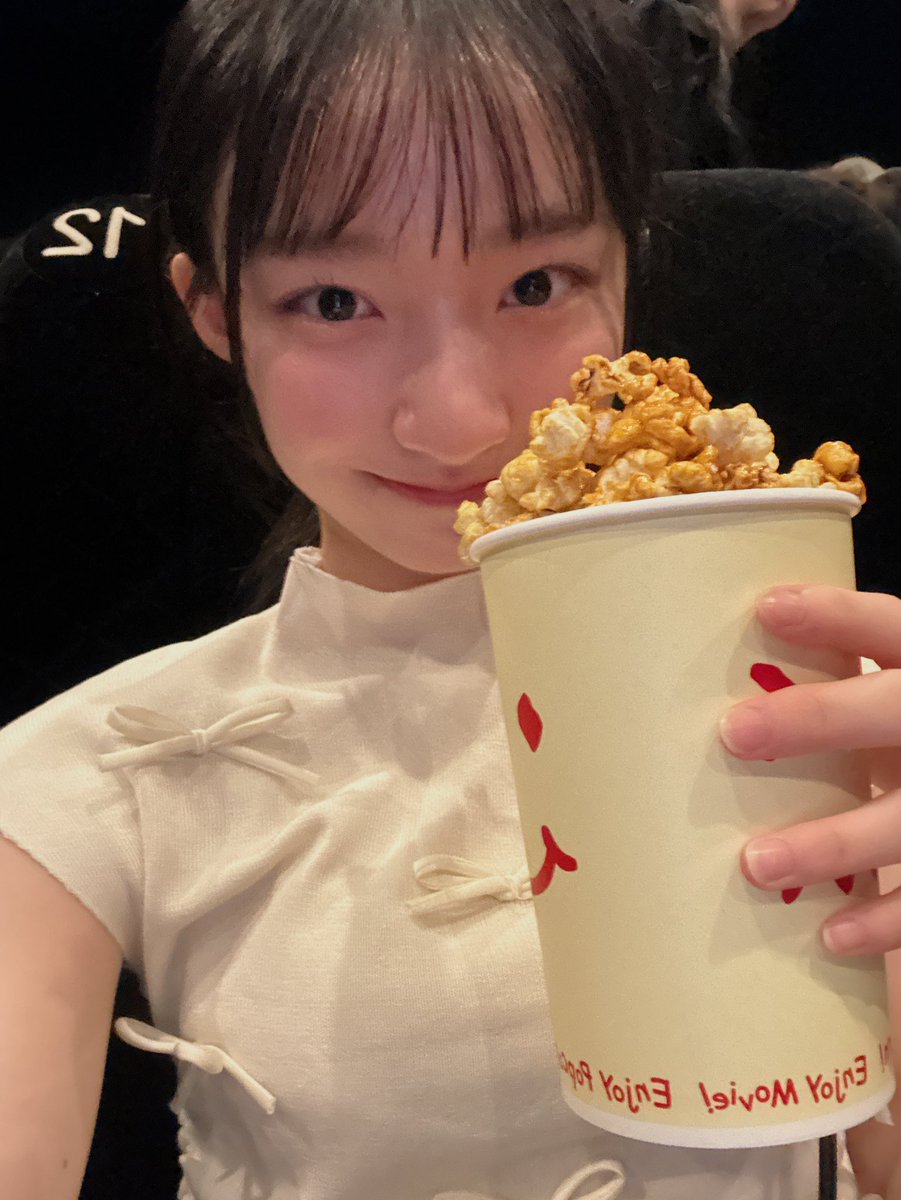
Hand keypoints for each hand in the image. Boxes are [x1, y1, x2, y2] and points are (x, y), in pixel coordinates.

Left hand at [720, 585, 900, 955]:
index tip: (768, 608)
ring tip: (754, 863)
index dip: (838, 615)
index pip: (890, 627)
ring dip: (831, 842)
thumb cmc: (894, 737)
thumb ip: (824, 692)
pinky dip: (884, 920)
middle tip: (732, 733)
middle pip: (893, 711)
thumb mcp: (879, 702)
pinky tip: (827, 934)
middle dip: (818, 718)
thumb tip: (675, 696)